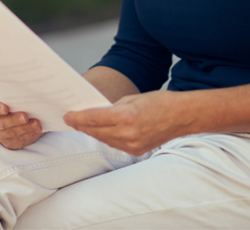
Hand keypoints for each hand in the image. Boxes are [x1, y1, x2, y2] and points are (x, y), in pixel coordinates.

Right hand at [0, 99, 42, 149]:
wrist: (17, 119)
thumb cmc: (15, 105)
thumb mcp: (12, 100)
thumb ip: (15, 97)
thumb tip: (28, 93)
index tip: (6, 108)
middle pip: (2, 123)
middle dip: (14, 120)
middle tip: (25, 117)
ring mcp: (0, 135)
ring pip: (12, 133)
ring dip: (26, 128)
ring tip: (36, 123)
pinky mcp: (9, 143)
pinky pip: (19, 140)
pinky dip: (30, 134)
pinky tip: (37, 129)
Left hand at [63, 91, 187, 155]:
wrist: (182, 116)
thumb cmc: (159, 102)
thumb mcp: (132, 98)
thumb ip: (113, 107)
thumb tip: (97, 113)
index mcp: (126, 116)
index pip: (94, 118)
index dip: (77, 118)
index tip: (67, 116)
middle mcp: (128, 133)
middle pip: (96, 131)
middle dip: (82, 125)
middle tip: (71, 120)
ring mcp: (133, 145)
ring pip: (104, 139)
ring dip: (93, 132)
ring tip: (83, 125)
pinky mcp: (137, 151)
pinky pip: (115, 144)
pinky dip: (107, 137)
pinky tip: (102, 131)